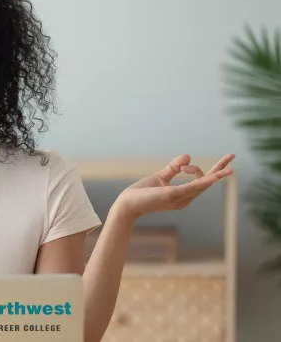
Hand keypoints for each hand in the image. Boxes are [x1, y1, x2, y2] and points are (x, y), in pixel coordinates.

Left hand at [112, 153, 234, 221]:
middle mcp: (185, 198)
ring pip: (202, 184)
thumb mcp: (161, 177)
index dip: (195, 168)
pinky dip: (205, 181)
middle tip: (232, 156)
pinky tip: (216, 176)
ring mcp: (180, 198)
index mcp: (183, 195)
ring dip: (217, 175)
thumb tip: (188, 156)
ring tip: (231, 168)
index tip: (182, 165)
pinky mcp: (173, 195)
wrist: (127, 204)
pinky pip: (192, 187)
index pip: (200, 180)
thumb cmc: (142, 193)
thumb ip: (174, 168)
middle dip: (220, 169)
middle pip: (207, 182)